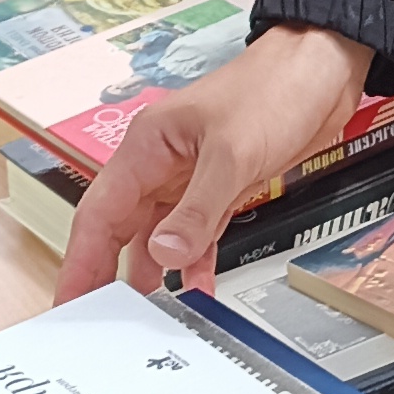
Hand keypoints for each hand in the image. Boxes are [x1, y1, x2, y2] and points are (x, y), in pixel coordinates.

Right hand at [58, 26, 369, 300]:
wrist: (323, 68)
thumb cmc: (274, 86)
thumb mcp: (232, 153)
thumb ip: (198, 209)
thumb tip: (164, 254)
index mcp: (147, 147)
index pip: (99, 213)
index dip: (81, 261)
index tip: (69, 302)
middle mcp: (161, 163)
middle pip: (122, 229)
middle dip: (109, 276)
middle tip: (100, 325)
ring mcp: (191, 177)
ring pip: (158, 235)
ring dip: (154, 274)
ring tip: (145, 318)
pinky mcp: (223, 186)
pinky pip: (198, 233)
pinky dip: (196, 261)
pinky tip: (198, 288)